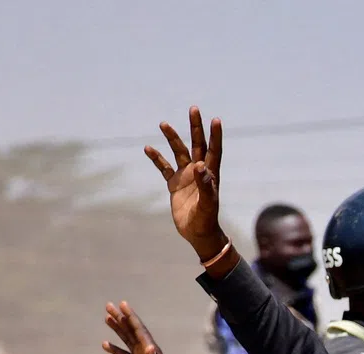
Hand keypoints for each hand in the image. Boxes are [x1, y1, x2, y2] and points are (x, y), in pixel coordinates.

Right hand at [102, 302, 195, 353]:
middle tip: (108, 305)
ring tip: (106, 318)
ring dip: (117, 329)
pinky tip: (105, 344)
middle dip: (121, 318)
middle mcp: (146, 352)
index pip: (139, 330)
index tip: (122, 304)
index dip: (131, 317)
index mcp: (151, 350)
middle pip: (131, 331)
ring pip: (126, 340)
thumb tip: (149, 348)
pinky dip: (115, 350)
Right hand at [145, 106, 226, 260]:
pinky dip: (157, 158)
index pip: (214, 151)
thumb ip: (205, 185)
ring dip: (172, 138)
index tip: (215, 120)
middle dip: (195, 127)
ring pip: (179, 152)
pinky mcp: (174, 184)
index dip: (215, 136)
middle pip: (197, 145)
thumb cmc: (206, 220)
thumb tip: (201, 165)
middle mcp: (198, 172)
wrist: (198, 234)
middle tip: (194, 109)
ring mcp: (186, 176)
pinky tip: (148, 148)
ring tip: (163, 124)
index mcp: (210, 175)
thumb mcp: (207, 203)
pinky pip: (164, 167)